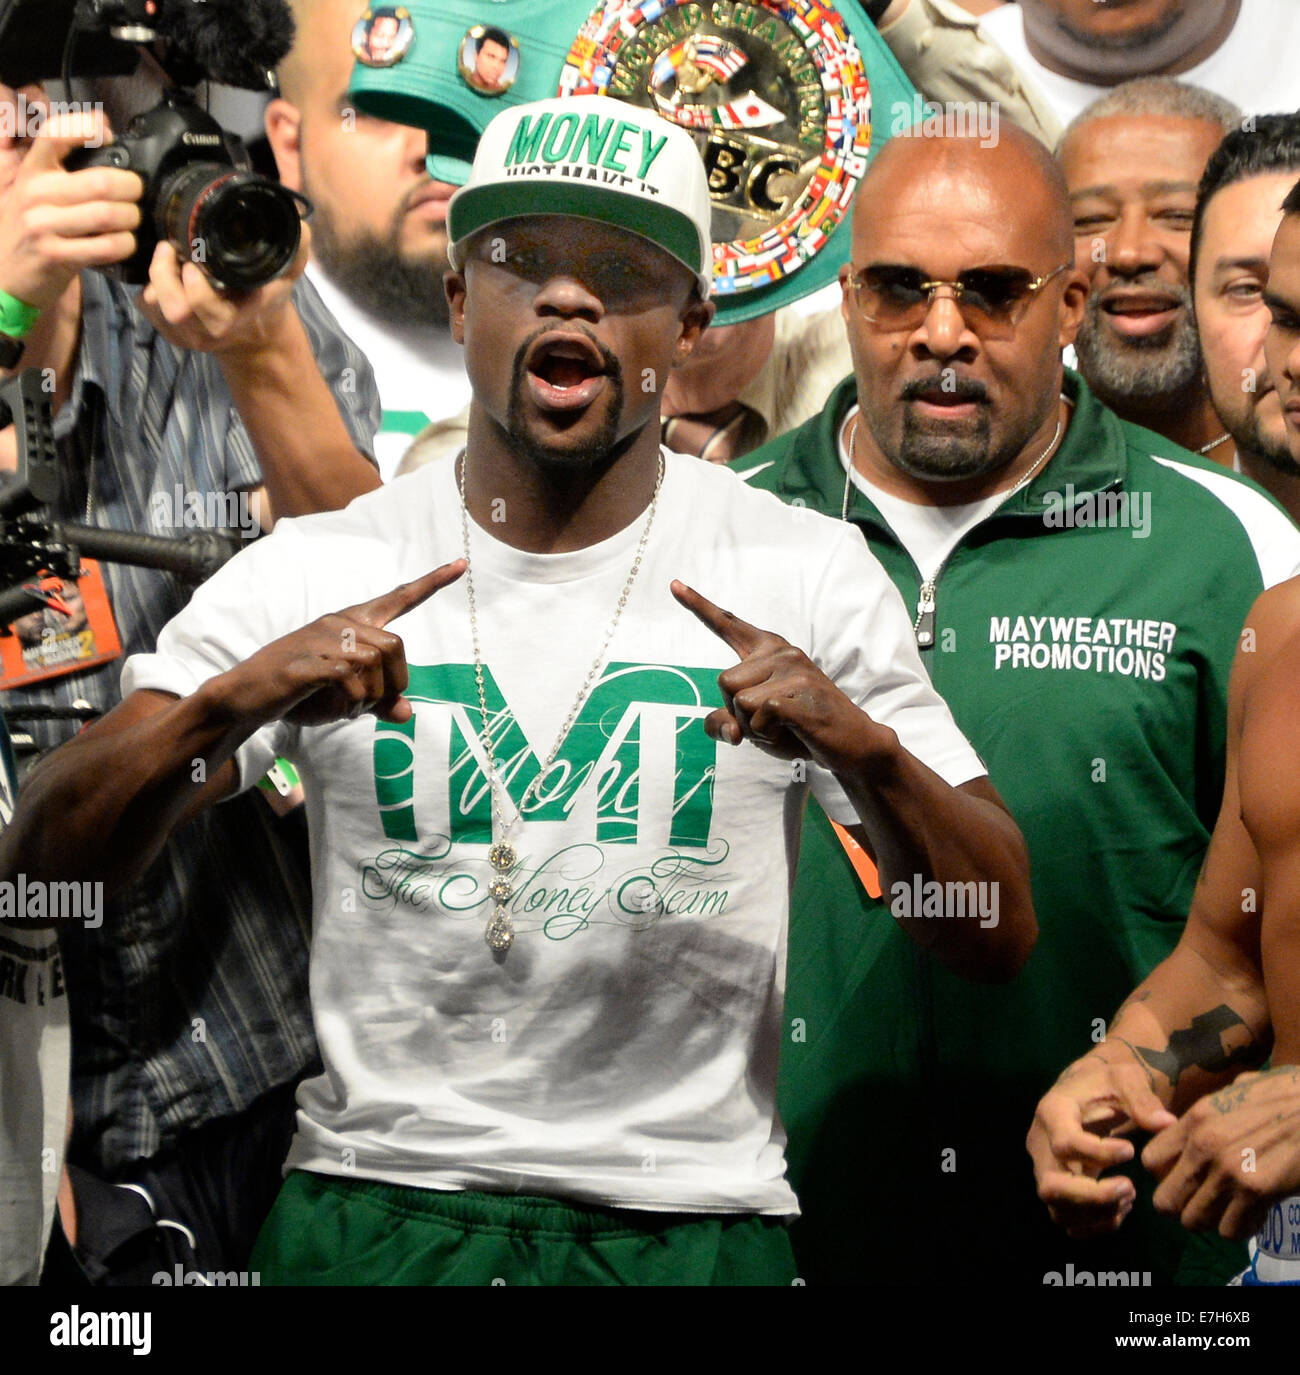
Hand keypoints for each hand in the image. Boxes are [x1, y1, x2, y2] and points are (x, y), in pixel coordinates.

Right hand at [0, 106, 141, 309]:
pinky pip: (106, 247)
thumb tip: (104, 125)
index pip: (56, 134)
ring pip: (108, 214)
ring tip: (132, 219)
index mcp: (32, 169)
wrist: (7, 271)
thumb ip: (64, 163)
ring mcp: (43, 225)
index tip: (108, 137)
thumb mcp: (37, 188)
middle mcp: (35, 193)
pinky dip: (125, 244)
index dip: (87, 128)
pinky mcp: (56, 255)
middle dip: (132, 187)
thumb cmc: (33, 226)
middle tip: (136, 193)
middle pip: (101, 182)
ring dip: (132, 218)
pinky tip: (125, 242)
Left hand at [135, 221, 310, 357]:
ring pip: (156, 306)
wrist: (255, 334)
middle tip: (170, 248)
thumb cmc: (265, 296)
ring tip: (166, 256)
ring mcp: (188, 334)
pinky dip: (148, 285)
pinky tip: (164, 273)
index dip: (193, 281)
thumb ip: (296, 250)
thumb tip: (300, 225)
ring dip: (155, 278)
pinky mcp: (168, 333)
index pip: (206, 304)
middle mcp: (211, 330)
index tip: (193, 257)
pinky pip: (145, 305)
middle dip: (165, 274)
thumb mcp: (286, 274)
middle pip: (175, 308)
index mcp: (237, 317)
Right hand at [207, 561, 463, 730]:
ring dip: (367, 699)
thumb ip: (378, 702)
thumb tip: (408, 713)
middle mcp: (340, 623)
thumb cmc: (298, 693)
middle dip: (393, 683)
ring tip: (342, 707)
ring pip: (376, 666)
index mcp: (351, 624)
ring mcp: (322, 639)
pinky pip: (351, 681)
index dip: (431, 583)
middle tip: (367, 705)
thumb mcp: (345, 699)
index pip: (397, 598)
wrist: (244, 697)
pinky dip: (348, 704)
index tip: (461, 565)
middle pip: (397, 647)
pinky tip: (330, 707)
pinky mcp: (308, 661)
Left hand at [670, 579, 861, 765]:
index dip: (699, 606)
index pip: (729, 625)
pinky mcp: (799, 690)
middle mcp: (781, 652)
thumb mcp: (755, 726)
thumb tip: (728, 731)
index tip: (674, 585)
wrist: (853, 744)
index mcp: (770, 651)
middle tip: (772, 722)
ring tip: (784, 727)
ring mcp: (793, 668)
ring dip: (753, 726)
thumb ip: (726, 722)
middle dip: (738, 713)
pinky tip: (792, 731)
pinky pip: (757, 716)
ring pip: (737, 701)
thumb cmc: (801, 730)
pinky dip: (767, 733)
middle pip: (724, 681)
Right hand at [1027, 1052, 1175, 1237]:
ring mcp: (1045, 1169)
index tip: (1131, 1151)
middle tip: (1131, 1188)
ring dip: (1098, 1213)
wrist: (1087, 1091)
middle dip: (1093, 1197)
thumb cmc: (1106, 1083)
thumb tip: (1165, 1123)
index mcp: (1052, 1111)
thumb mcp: (1124, 1077)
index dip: (1097, 1154)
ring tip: (1131, 1195)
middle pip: (1050, 1186)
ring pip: (1058, 1210)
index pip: (1064, 1143)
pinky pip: (1067, 1220)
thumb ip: (1141, 1099)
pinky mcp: (1056, 1186)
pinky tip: (1121, 1206)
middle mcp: (1040, 1144)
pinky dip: (1096, 1224)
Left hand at [1143, 1066, 1299, 1239]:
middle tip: (1204, 1202)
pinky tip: (1255, 1213)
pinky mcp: (1256, 1192)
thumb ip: (1214, 1110)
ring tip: (1230, 1209)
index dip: (1165, 1176)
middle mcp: (1204, 1145)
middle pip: (1164, 1201)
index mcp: (1197, 1118)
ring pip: (1194, 1222)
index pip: (1150, 1161)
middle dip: (1182, 1206)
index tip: (1185, 1178)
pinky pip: (1231, 1230)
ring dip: (1212, 1221)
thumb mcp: (1241, 1090)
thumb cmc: (1288, 1095)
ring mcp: (1228, 1171)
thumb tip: (1198, 1119)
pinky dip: (1242, 1228)